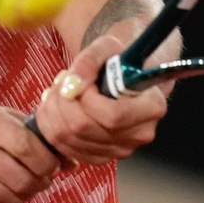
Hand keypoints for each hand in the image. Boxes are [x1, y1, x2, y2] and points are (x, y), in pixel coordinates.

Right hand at [0, 100, 60, 202]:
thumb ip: (30, 131)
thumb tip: (70, 161)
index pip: (31, 148)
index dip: (49, 161)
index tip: (51, 162)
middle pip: (25, 178)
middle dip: (42, 182)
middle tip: (43, 177)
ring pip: (12, 196)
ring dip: (28, 195)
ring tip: (26, 184)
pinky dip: (9, 202)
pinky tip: (7, 190)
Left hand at [33, 35, 167, 164]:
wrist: (122, 76)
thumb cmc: (118, 61)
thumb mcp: (107, 47)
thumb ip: (89, 60)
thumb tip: (72, 84)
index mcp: (151, 106)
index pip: (112, 116)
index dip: (86, 99)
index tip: (77, 79)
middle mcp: (139, 133)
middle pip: (85, 129)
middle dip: (62, 103)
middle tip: (61, 83)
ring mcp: (121, 149)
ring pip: (70, 139)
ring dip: (52, 113)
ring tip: (57, 92)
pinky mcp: (102, 156)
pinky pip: (66, 148)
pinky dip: (52, 127)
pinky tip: (57, 108)